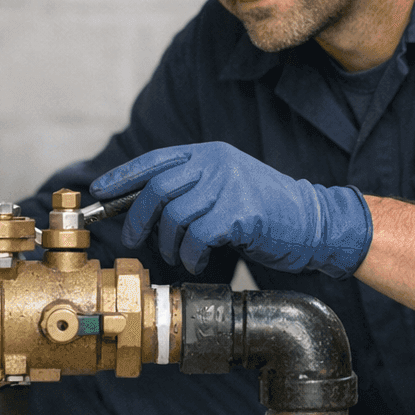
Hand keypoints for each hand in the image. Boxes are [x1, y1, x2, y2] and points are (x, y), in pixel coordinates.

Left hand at [90, 142, 372, 276]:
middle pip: (157, 188)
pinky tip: (199, 260)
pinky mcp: (239, 212)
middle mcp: (217, 163)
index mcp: (210, 154)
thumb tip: (143, 204)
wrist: (314, 223)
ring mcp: (228, 185)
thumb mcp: (228, 186)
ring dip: (170, 243)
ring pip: (174, 216)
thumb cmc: (267, 212)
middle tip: (135, 239)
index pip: (156, 160)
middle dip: (138, 217)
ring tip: (181, 255)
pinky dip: (192, 254)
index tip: (99, 190)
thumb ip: (192, 187)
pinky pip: (196, 237)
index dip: (123, 176)